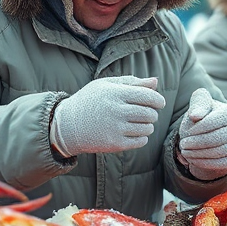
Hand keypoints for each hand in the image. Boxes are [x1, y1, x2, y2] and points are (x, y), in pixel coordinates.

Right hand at [50, 76, 165, 156]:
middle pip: (150, 113)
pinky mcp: (114, 144)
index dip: (158, 100)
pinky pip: (141, 141)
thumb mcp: (106, 85)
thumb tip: (155, 82)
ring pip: (147, 128)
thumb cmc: (90, 101)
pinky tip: (133, 132)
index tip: (159, 102)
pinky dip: (142, 137)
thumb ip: (132, 82)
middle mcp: (116, 110)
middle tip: (147, 113)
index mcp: (115, 93)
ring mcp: (115, 128)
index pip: (149, 96)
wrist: (67, 125)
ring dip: (148, 126)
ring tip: (139, 123)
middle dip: (153, 113)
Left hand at [178, 88, 226, 180]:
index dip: (197, 129)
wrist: (215, 130)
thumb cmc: (205, 113)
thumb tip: (195, 115)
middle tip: (183, 144)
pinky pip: (222, 164)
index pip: (213, 122)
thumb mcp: (201, 102)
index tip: (186, 132)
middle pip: (217, 138)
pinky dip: (205, 163)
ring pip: (220, 152)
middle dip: (197, 142)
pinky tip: (193, 159)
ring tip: (185, 152)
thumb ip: (198, 104)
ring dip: (199, 154)